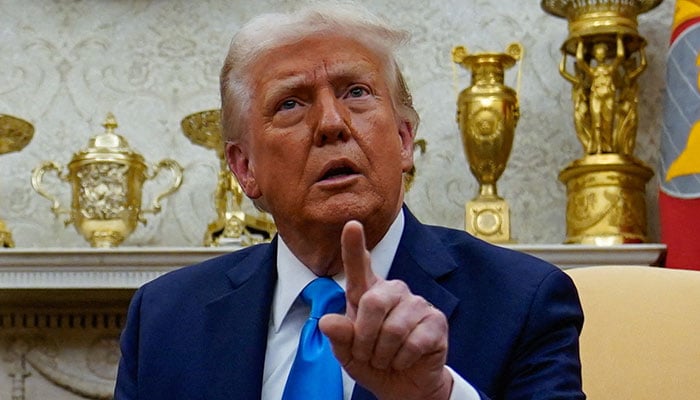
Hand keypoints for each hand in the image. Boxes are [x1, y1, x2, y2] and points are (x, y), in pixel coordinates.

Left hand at [319, 220, 452, 399]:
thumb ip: (339, 337)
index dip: (353, 246)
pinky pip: (413, 342)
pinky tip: (404, 360)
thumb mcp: (347, 354)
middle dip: (365, 337)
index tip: (351, 224)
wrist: (403, 386)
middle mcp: (393, 291)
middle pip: (373, 302)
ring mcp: (417, 304)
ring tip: (386, 358)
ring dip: (383, 354)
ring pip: (392, 328)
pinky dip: (402, 360)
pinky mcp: (436, 321)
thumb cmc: (373, 362)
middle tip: (367, 354)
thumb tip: (327, 322)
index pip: (359, 267)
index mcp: (367, 293)